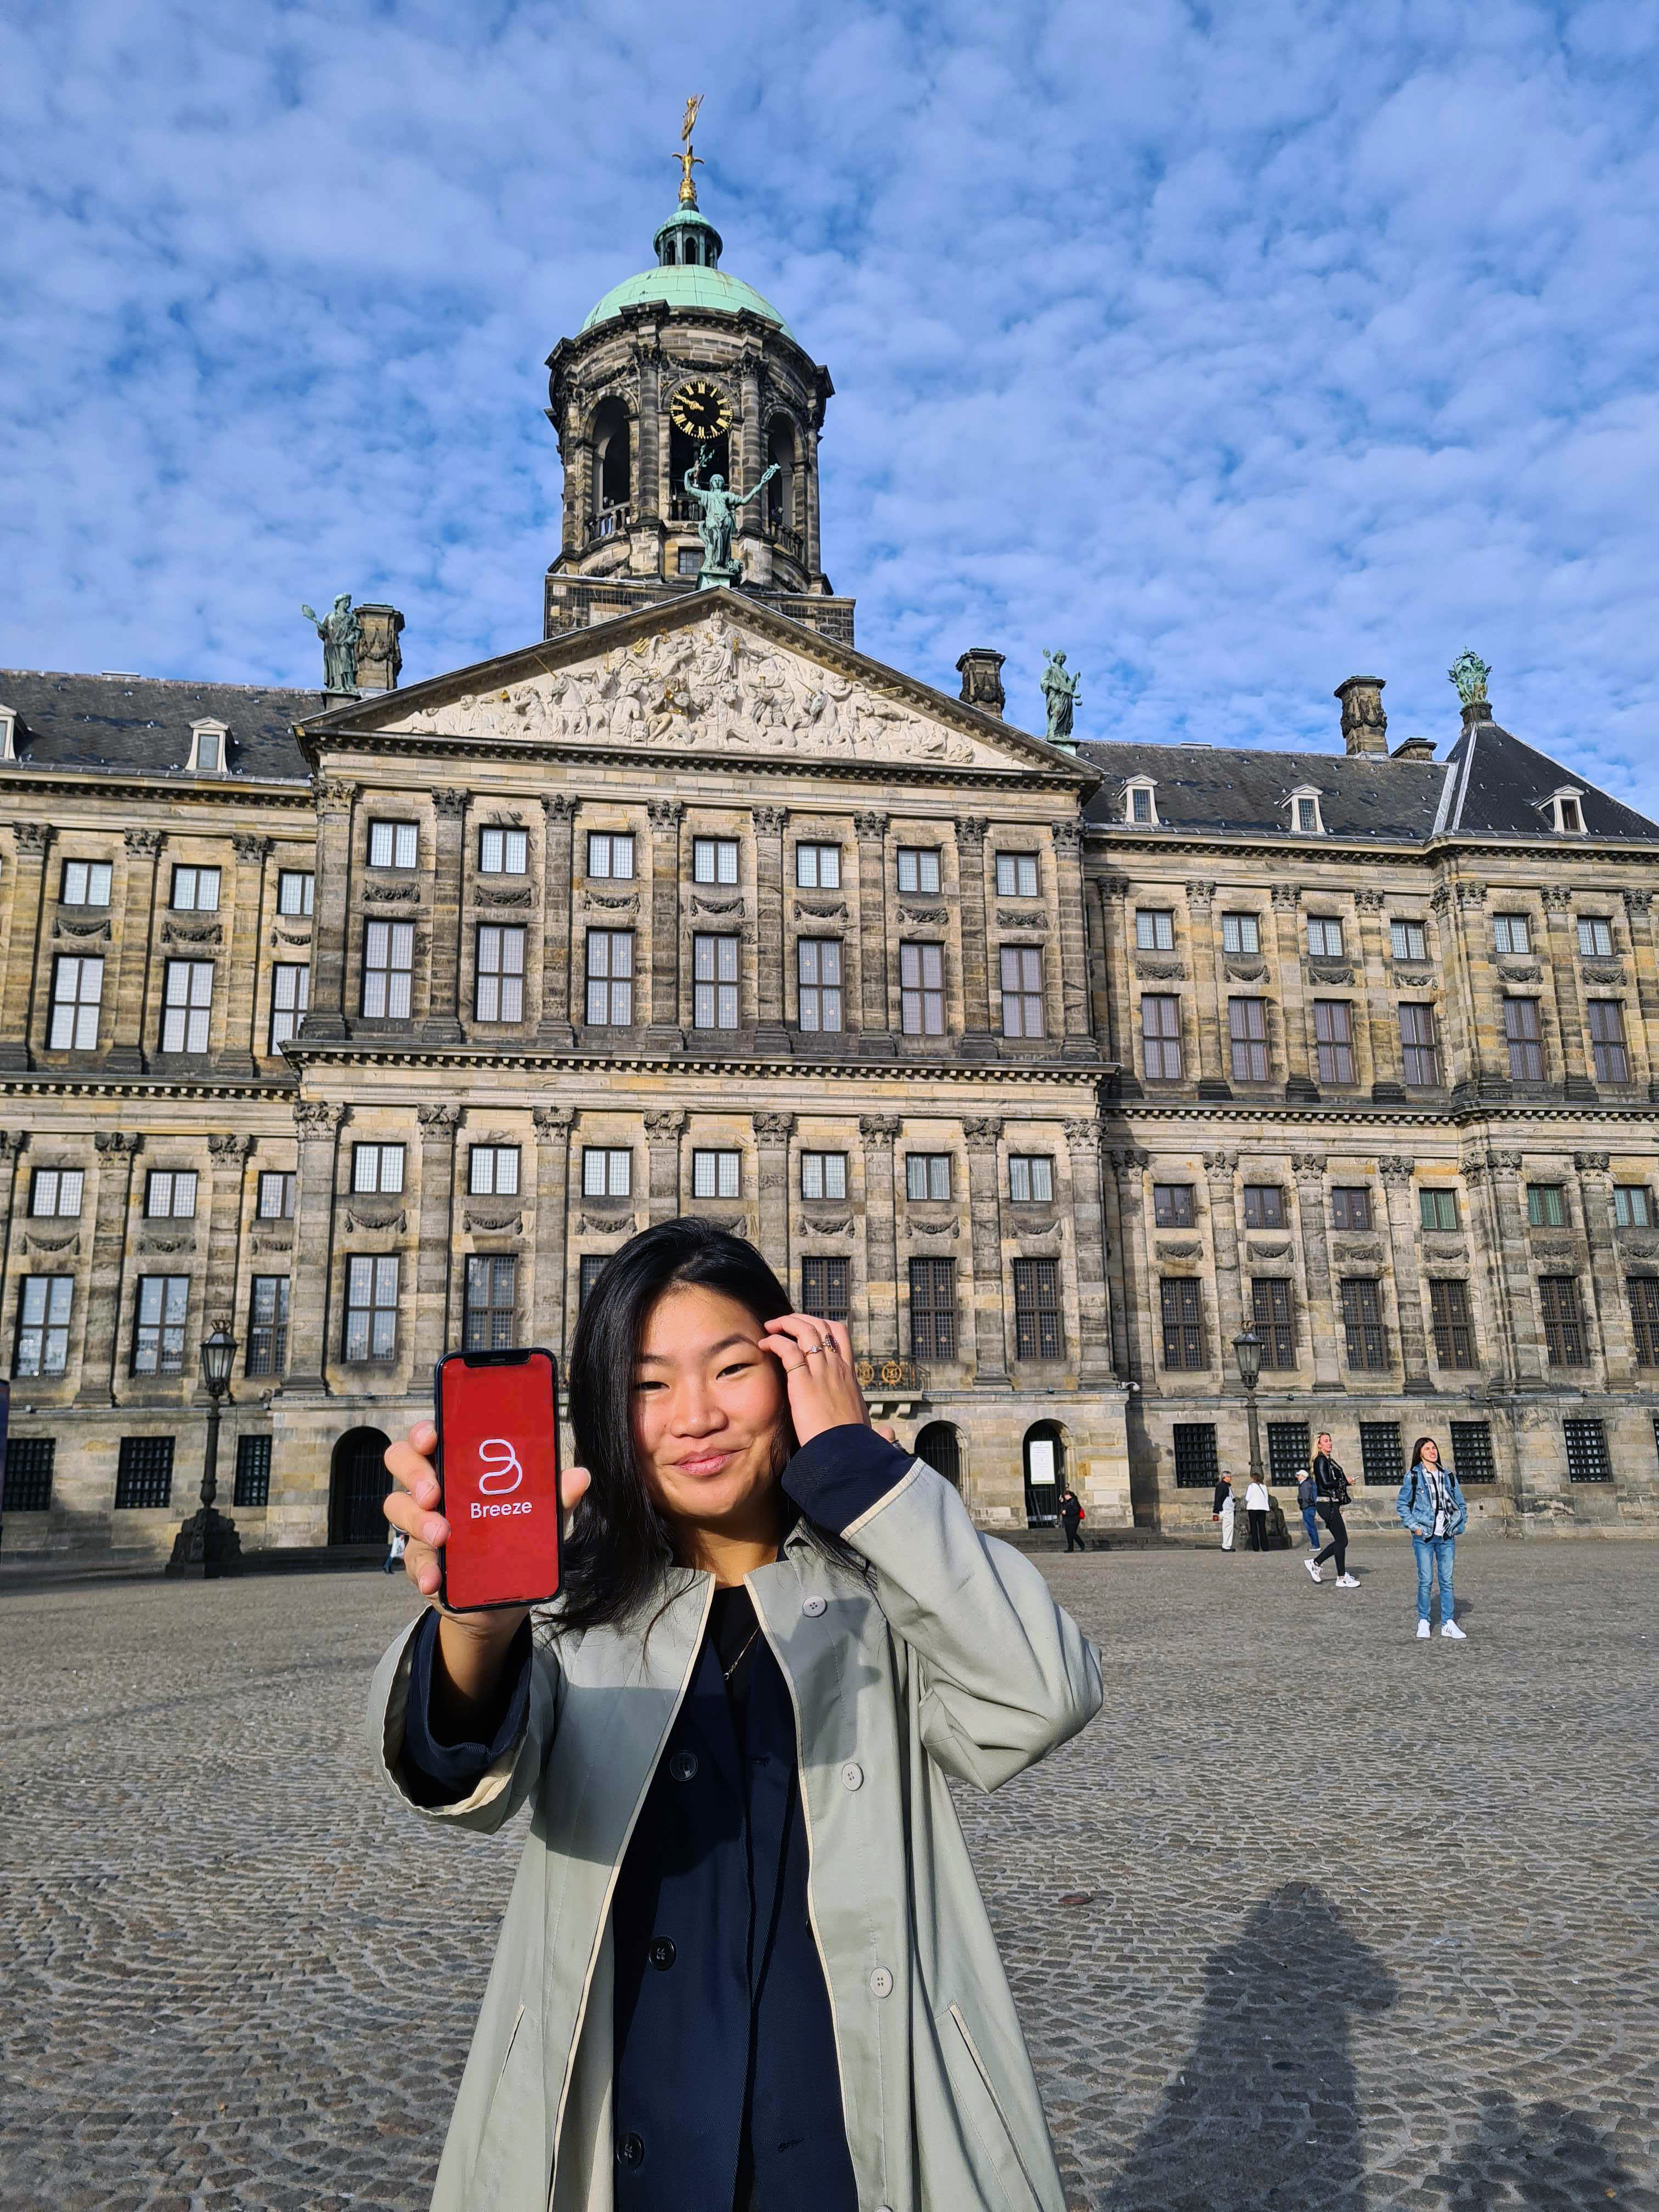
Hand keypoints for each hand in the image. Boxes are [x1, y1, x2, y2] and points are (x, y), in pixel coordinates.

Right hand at [383, 1418, 590, 1624]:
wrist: (502, 1600)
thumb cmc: (516, 1541)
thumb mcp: (541, 1519)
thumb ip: (556, 1497)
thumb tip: (580, 1476)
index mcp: (459, 1466)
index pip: (430, 1437)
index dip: (423, 1432)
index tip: (433, 1438)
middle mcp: (434, 1488)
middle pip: (401, 1461)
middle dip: (414, 1473)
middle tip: (435, 1492)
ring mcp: (420, 1524)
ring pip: (397, 1507)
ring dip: (417, 1520)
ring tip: (442, 1536)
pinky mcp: (419, 1560)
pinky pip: (411, 1560)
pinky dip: (423, 1569)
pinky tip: (435, 1580)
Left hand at [756, 1315, 868, 1447]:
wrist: (846, 1456)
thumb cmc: (855, 1446)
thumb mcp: (869, 1430)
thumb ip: (877, 1430)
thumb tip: (888, 1434)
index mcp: (850, 1375)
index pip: (839, 1335)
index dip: (821, 1325)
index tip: (804, 1330)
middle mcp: (837, 1368)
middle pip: (821, 1326)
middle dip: (800, 1318)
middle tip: (783, 1324)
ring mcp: (821, 1373)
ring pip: (805, 1330)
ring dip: (785, 1323)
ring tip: (770, 1327)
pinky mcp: (803, 1383)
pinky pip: (788, 1349)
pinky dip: (774, 1341)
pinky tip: (764, 1345)